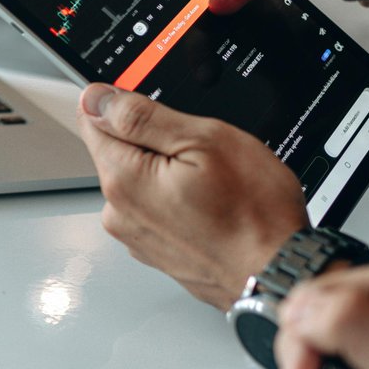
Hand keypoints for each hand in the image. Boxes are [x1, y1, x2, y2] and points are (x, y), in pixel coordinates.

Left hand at [77, 85, 308, 309]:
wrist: (276, 270)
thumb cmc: (252, 213)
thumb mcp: (203, 140)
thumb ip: (141, 116)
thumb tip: (96, 98)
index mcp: (123, 179)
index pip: (92, 119)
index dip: (124, 104)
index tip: (158, 113)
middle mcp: (119, 213)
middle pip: (118, 151)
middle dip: (154, 142)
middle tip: (201, 154)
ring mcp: (137, 237)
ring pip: (141, 181)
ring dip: (169, 173)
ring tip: (212, 186)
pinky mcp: (156, 252)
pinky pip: (157, 210)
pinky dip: (179, 202)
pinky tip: (211, 207)